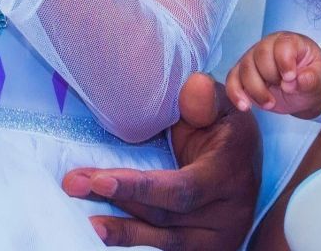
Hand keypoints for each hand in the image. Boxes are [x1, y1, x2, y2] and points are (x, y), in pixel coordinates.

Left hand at [62, 73, 260, 249]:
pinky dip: (136, 243)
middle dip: (120, 200)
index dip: (140, 188)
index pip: (181, 189)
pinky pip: (167, 250)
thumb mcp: (223, 107)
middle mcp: (228, 213)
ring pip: (163, 240)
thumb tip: (193, 85)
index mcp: (229, 173)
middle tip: (74, 184)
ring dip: (121, 230)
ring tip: (87, 221)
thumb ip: (205, 99)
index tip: (100, 180)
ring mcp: (218, 238)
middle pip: (165, 217)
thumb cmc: (225, 131)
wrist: (246, 166)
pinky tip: (107, 235)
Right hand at [226, 31, 320, 117]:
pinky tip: (245, 106)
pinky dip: (236, 94)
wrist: (302, 90)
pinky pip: (232, 80)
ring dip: (256, 90)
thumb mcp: (319, 79)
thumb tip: (297, 81)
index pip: (281, 45)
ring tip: (271, 104)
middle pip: (259, 56)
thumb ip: (312, 79)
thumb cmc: (311, 78)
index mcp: (289, 42)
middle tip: (285, 90)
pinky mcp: (242, 74)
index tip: (291, 79)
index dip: (284, 63)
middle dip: (270, 77)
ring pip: (244, 69)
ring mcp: (252, 59)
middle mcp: (267, 46)